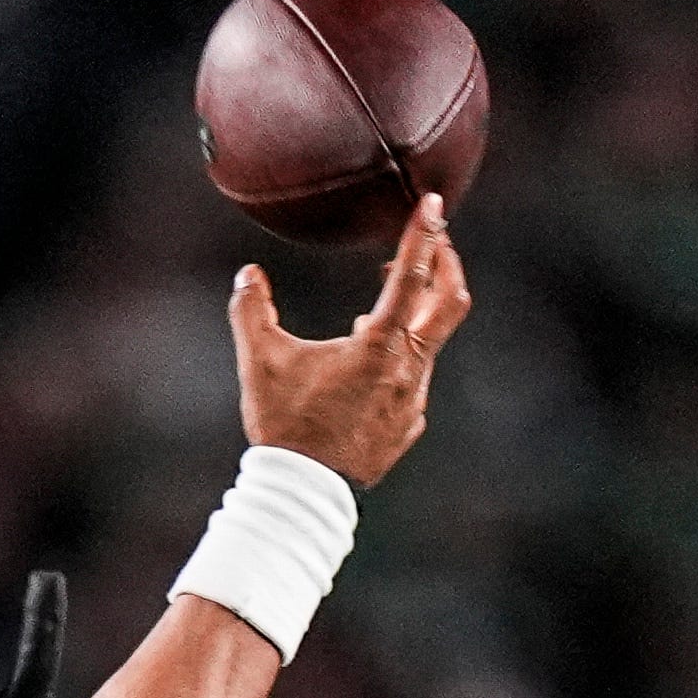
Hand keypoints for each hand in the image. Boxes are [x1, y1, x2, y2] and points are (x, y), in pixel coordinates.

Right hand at [231, 193, 473, 486]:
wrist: (305, 493)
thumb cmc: (285, 425)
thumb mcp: (260, 361)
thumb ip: (252, 310)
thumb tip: (248, 275)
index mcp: (379, 345)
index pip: (412, 275)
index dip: (424, 234)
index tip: (434, 204)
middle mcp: (408, 369)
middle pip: (448, 303)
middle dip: (445, 266)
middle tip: (434, 244)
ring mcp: (413, 401)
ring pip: (427, 343)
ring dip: (410, 318)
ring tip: (375, 314)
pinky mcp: (408, 426)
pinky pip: (414, 381)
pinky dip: (400, 361)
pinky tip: (371, 368)